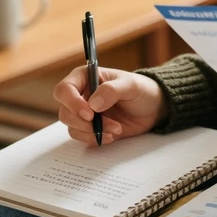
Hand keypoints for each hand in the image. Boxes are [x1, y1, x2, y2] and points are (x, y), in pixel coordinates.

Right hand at [53, 66, 168, 145]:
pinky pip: (81, 136)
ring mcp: (84, 112)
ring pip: (72, 126)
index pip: (64, 89)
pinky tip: (112, 135)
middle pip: (65, 112)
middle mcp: (80, 95)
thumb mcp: (131, 85)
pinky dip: (95, 138)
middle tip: (107, 124)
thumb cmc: (141, 90)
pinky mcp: (90, 127)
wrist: (152, 108)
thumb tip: (93, 104)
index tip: (90, 113)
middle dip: (84, 122)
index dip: (72, 103)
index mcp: (85, 77)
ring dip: (92, 132)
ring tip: (116, 129)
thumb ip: (112, 90)